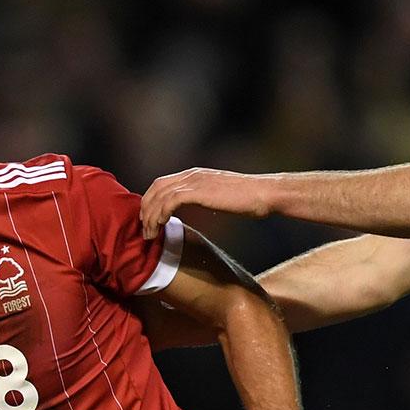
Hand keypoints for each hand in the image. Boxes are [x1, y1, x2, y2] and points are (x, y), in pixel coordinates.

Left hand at [140, 168, 273, 236]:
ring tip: (149, 235)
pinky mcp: (199, 191)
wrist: (264, 193)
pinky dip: (160, 215)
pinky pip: (170, 201)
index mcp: (195, 174)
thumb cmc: (248, 198)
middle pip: (156, 188)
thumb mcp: (220, 196)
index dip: (151, 201)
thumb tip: (199, 206)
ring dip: (151, 217)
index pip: (162, 183)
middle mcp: (191, 174)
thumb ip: (205, 197)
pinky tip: (161, 227)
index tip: (149, 220)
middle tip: (144, 230)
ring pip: (160, 196)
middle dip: (146, 210)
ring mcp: (195, 181)